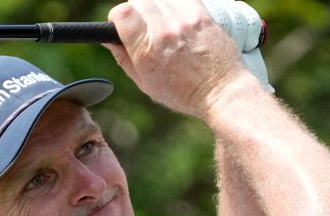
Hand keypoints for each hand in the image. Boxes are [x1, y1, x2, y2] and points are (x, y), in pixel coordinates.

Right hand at [105, 0, 256, 117]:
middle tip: (143, 27)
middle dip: (135, 11)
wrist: (221, 91)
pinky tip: (177, 19)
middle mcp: (165, 31)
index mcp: (147, 50)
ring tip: (162, 25)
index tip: (121, 24)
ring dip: (155, 8)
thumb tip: (108, 39)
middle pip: (138, 0)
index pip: (122, 13)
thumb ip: (124, 58)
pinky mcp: (201, 15)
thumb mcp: (146, 83)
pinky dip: (173, 5)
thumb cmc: (183, 92)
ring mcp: (185, 21)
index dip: (117, 17)